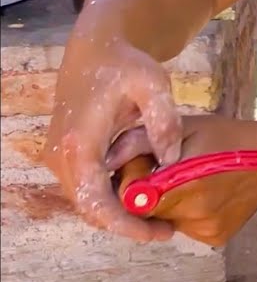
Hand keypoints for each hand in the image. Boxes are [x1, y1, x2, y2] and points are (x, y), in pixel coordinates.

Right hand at [43, 37, 183, 241]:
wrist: (96, 47)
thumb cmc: (126, 64)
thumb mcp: (153, 84)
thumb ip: (164, 122)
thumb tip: (172, 162)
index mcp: (80, 144)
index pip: (97, 202)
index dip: (126, 225)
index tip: (158, 234)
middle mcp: (62, 155)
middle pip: (90, 209)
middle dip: (126, 224)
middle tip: (166, 228)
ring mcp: (60, 156)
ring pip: (86, 201)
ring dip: (118, 213)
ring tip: (159, 215)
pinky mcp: (66, 154)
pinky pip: (86, 187)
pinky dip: (110, 198)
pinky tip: (143, 194)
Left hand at [106, 115, 256, 246]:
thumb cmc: (227, 136)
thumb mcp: (183, 128)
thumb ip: (140, 142)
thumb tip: (105, 161)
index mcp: (182, 185)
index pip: (130, 199)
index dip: (133, 182)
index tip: (148, 166)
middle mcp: (193, 215)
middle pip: (147, 212)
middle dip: (151, 192)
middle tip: (172, 171)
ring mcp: (205, 230)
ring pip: (166, 221)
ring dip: (170, 203)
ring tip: (194, 181)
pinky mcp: (215, 238)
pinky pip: (186, 227)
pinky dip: (188, 213)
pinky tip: (208, 195)